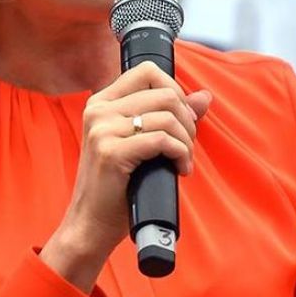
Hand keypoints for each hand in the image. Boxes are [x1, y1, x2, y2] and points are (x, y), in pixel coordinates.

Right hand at [40, 61, 211, 290]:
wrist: (90, 225)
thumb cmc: (117, 187)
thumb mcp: (141, 144)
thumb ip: (169, 115)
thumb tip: (205, 96)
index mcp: (101, 103)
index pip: (148, 72)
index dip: (175, 91)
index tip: (182, 119)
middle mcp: (98, 110)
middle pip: (164, 94)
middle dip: (187, 120)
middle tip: (186, 145)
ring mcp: (102, 130)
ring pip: (167, 116)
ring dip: (186, 141)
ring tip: (183, 160)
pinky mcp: (112, 152)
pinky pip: (163, 140)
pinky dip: (181, 154)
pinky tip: (180, 168)